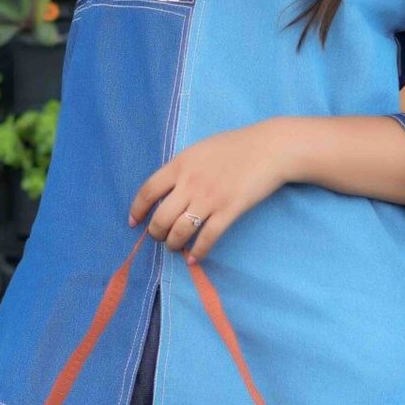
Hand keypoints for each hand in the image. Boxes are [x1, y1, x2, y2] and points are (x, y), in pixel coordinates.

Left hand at [128, 123, 290, 263]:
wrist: (269, 148)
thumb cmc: (236, 146)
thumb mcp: (200, 149)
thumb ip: (182, 168)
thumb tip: (168, 189)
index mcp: (180, 165)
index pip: (148, 191)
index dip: (138, 210)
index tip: (134, 223)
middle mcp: (190, 183)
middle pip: (161, 217)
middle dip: (156, 233)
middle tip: (160, 237)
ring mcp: (209, 199)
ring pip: (180, 231)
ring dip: (173, 244)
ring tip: (175, 247)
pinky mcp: (229, 211)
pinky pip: (207, 238)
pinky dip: (198, 252)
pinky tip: (194, 258)